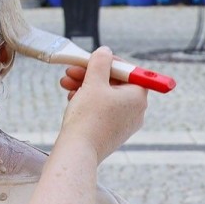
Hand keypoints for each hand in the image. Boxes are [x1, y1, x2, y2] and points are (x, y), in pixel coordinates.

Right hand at [56, 47, 146, 161]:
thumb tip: (105, 51)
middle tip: (71, 71)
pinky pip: (102, 110)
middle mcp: (136, 110)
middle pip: (115, 83)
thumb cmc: (88, 117)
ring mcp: (125, 123)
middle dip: (90, 75)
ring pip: (105, 96)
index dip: (107, 62)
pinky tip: (72, 99)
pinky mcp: (112, 133)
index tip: (89, 59)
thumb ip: (100, 63)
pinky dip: (87, 102)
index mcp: (138, 96)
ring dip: (85, 87)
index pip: (127, 70)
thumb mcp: (93, 82)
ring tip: (65, 85)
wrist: (78, 151)